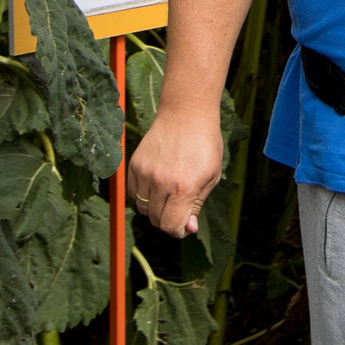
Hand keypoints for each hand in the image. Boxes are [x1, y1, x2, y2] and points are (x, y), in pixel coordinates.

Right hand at [127, 106, 225, 237]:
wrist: (186, 113)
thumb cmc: (205, 144)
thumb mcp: (211, 176)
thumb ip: (197, 204)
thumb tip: (188, 228)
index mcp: (183, 188)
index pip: (171, 226)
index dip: (178, 231)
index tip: (184, 225)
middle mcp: (161, 183)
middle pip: (156, 220)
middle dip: (168, 220)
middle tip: (179, 209)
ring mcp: (145, 173)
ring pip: (142, 209)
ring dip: (155, 209)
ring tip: (169, 195)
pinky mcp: (134, 165)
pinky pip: (133, 193)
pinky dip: (143, 196)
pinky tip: (156, 185)